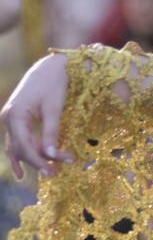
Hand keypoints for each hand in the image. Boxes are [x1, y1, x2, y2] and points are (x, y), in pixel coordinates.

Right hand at [0, 53, 73, 178]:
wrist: (49, 66)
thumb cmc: (54, 83)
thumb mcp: (54, 108)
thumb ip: (51, 132)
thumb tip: (52, 155)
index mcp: (15, 115)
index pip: (25, 146)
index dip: (39, 161)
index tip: (54, 171)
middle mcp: (8, 119)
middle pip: (21, 148)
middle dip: (39, 161)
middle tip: (56, 173)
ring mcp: (10, 119)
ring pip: (18, 146)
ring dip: (32, 159)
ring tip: (47, 172)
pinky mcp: (17, 119)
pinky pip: (17, 140)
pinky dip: (22, 154)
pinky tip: (21, 172)